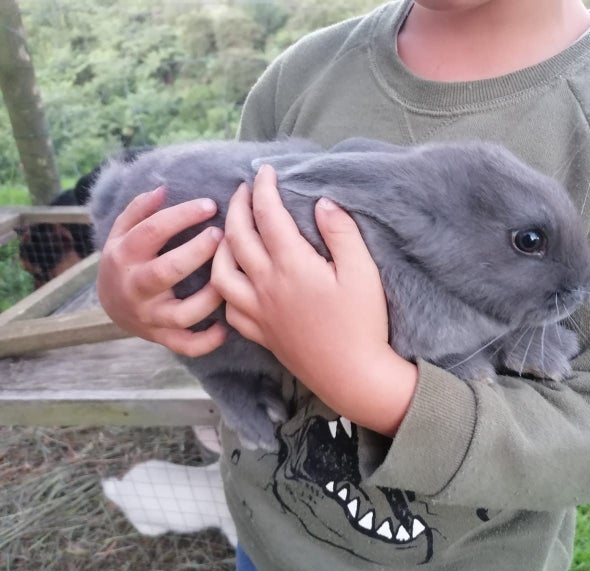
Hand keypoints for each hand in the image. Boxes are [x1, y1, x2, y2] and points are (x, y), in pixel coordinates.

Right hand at [96, 187, 226, 355]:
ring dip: (210, 297)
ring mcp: (150, 316)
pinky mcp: (162, 338)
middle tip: (223, 235)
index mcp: (125, 255)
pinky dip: (207, 340)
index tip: (211, 205)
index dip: (183, 216)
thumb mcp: (123, 233)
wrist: (111, 307)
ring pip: (182, 313)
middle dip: (197, 253)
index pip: (152, 231)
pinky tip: (225, 325)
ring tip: (230, 277)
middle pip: (166, 272)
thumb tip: (163, 188)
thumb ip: (140, 210)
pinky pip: (187, 345)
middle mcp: (136, 288)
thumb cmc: (126, 261)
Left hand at [211, 165, 417, 435]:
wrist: (353, 375)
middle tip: (244, 190)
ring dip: (220, 246)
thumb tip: (323, 203)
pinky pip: (229, 307)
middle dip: (237, 207)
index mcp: (292, 266)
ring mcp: (259, 311)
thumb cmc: (363, 323)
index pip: (268, 215)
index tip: (265, 171)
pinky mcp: (261, 333)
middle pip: (237, 237)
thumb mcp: (363, 272)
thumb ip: (341, 233)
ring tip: (230, 232)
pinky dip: (225, 287)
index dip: (264, 188)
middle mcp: (266, 286)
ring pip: (221, 272)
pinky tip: (235, 280)